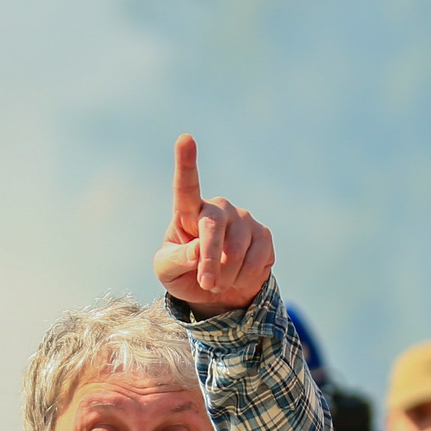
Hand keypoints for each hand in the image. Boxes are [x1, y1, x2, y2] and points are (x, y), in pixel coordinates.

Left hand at [152, 135, 272, 313]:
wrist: (216, 291)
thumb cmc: (183, 274)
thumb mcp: (167, 271)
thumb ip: (176, 259)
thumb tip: (198, 251)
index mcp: (187, 212)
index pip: (186, 186)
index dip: (186, 162)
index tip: (185, 138)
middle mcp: (217, 209)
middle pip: (213, 228)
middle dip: (210, 260)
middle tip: (207, 284)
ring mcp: (243, 219)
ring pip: (236, 251)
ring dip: (225, 276)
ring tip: (217, 283)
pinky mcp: (263, 235)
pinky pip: (256, 261)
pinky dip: (244, 279)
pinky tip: (236, 279)